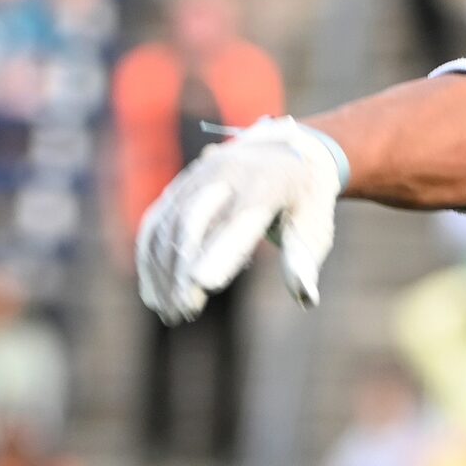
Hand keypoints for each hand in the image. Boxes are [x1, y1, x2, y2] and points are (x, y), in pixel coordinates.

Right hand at [135, 117, 345, 322]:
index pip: (240, 219)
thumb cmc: (304, 201)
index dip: (221, 251)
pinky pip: (156, 223)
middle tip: (185, 312)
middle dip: (183, 269)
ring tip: (171, 313)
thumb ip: (303, 259)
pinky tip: (154, 295)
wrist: (283, 152)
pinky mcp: (180, 187)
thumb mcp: (315, 225)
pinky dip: (150, 260)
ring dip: (164, 272)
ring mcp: (197, 176)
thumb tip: (304, 297)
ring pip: (168, 225)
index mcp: (266, 182)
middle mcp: (226, 172)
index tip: (203, 284)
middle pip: (194, 222)